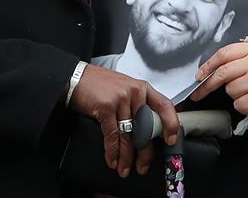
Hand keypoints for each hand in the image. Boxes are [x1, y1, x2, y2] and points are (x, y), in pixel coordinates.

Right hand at [69, 64, 179, 178]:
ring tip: (125, 169)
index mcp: (142, 88)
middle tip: (143, 166)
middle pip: (146, 128)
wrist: (76, 78)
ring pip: (129, 136)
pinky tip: (112, 160)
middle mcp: (135, 92)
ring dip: (126, 157)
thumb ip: (137, 105)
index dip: (171, 124)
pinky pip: (112, 135)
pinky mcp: (106, 106)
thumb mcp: (125, 89)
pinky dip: (112, 152)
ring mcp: (121, 99)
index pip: (164, 105)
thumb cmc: (100, 85)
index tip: (171, 140)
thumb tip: (147, 131)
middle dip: (145, 152)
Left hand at [190, 42, 247, 123]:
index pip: (224, 54)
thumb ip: (243, 55)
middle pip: (222, 73)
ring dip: (236, 95)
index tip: (199, 75)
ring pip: (230, 90)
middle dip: (207, 85)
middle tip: (198, 93)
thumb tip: (215, 64)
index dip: (208, 65)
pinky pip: (239, 104)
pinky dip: (244, 106)